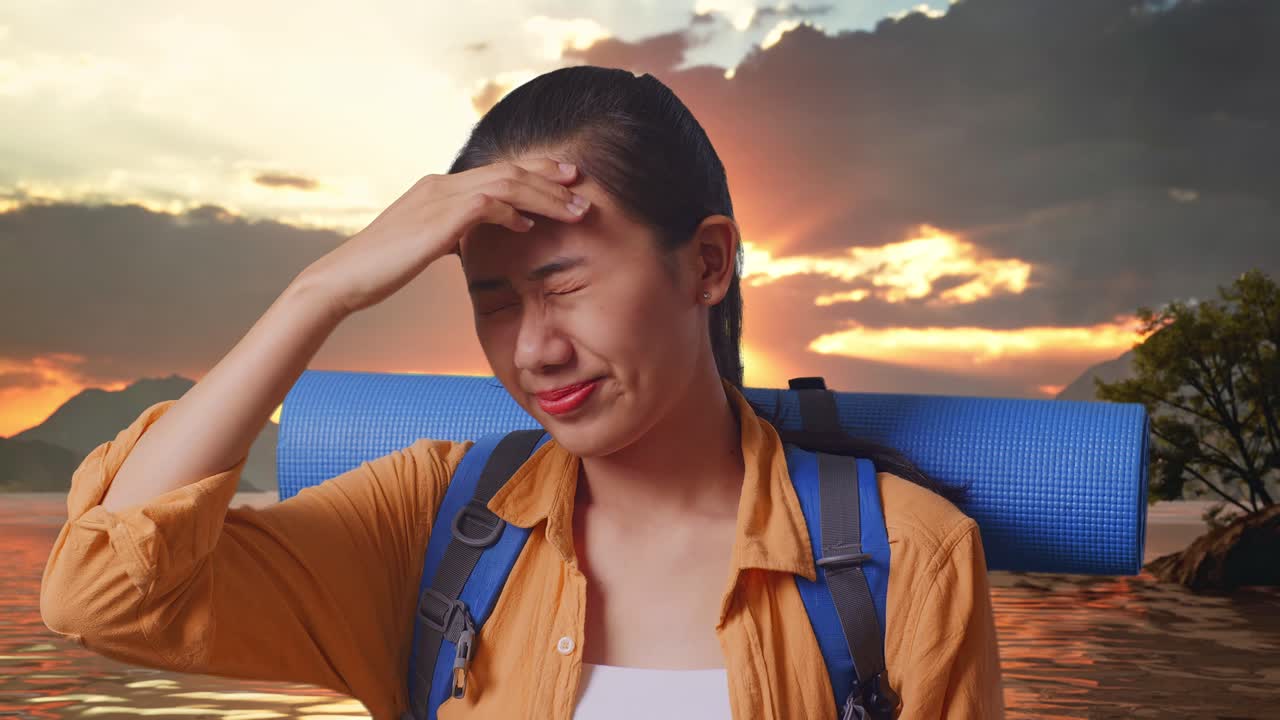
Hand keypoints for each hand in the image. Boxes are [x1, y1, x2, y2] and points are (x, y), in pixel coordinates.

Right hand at [296, 157, 588, 315]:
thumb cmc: (381, 269)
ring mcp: (438, 198)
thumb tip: (470, 240)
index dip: (534, 172)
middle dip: (550, 176)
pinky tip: (529, 226)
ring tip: (575, 209)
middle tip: (582, 184)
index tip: (565, 179)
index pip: (497, 171)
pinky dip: (512, 211)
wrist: (343, 279)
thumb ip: (450, 235)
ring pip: (506, 183)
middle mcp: (440, 184)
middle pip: (508, 169)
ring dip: (545, 195)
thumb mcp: (423, 246)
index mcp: (438, 188)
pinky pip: (486, 204)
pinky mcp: (437, 219)